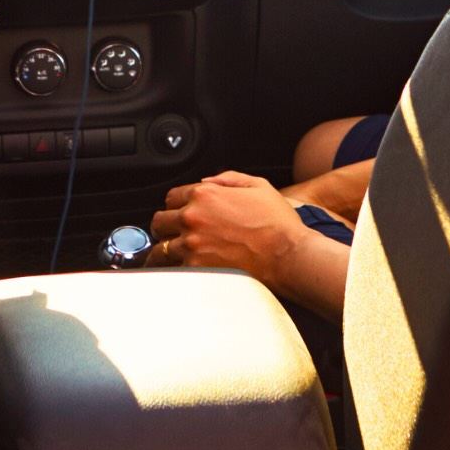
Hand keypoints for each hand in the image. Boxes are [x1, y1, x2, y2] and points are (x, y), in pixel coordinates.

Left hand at [148, 171, 309, 286]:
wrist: (289, 256)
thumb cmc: (278, 224)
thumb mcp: (258, 186)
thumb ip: (228, 179)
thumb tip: (207, 181)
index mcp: (204, 195)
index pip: (171, 197)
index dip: (177, 205)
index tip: (180, 213)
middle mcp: (192, 218)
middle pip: (160, 222)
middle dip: (166, 227)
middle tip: (172, 234)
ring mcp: (192, 245)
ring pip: (160, 249)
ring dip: (165, 250)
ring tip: (169, 256)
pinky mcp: (196, 269)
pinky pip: (173, 269)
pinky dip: (176, 270)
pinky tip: (181, 270)